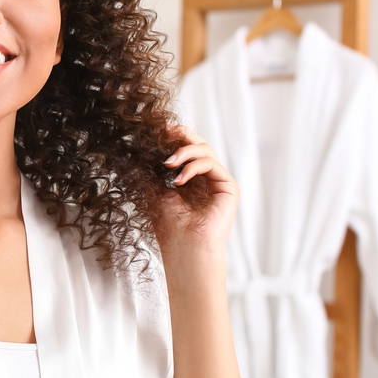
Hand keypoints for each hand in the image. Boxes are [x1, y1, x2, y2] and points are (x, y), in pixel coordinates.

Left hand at [157, 125, 239, 260]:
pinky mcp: (229, 188)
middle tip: (165, 131)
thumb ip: (160, 169)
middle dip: (182, 135)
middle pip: (199, 144)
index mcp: (191, 178)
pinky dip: (193, 166)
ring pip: (206, 150)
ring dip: (184, 151)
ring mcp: (219, 182)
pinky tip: (178, 179)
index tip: (159, 129)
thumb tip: (148, 145)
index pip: (186, 150)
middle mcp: (207, 178)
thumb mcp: (158, 190)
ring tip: (167, 163)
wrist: (184, 248)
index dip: (176, 136)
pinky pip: (212, 164)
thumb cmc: (169, 225)